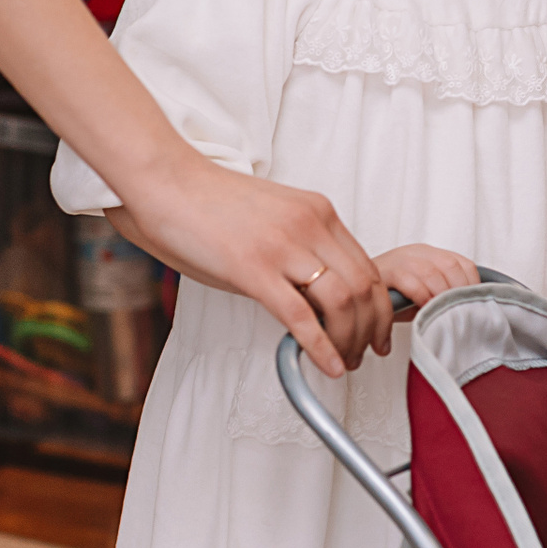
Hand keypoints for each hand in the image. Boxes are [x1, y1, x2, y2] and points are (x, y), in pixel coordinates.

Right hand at [108, 153, 392, 378]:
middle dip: (372, 328)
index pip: (368, 265)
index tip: (377, 327)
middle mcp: (310, 225)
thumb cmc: (209, 204)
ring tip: (345, 362)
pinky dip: (321, 348)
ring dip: (349, 341)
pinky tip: (327, 366)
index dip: (379, 305)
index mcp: (318, 212)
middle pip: (365, 286)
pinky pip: (300, 316)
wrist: (167, 181)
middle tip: (367, 352)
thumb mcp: (271, 222)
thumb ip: (297, 253)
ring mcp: (284, 246)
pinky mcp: (254, 268)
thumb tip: (311, 300)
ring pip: (342, 302)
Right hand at [374, 243, 478, 309]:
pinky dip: (421, 296)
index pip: (463, 264)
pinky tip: (423, 309)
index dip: (472, 285)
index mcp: (431, 255)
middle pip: (450, 266)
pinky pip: (409, 280)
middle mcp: (417, 252)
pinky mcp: (384, 270)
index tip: (474, 305)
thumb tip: (467, 312)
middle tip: (460, 313)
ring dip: (441, 296)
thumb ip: (442, 296)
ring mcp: (401, 258)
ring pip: (432, 272)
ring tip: (442, 314)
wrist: (357, 293)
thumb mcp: (423, 294)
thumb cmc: (393, 298)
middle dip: (458, 292)